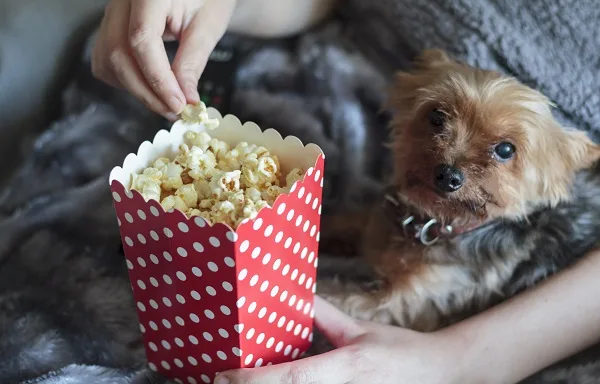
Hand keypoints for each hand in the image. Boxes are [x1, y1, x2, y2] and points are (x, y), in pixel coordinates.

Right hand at [92, 0, 241, 118]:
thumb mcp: (208, 26)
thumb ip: (192, 63)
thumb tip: (185, 100)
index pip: (142, 39)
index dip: (157, 78)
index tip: (178, 104)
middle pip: (119, 54)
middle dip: (146, 91)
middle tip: (173, 111)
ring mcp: (112, 11)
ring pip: (108, 60)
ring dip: (134, 89)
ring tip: (164, 102)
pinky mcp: (110, 25)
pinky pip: (106, 60)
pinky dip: (124, 80)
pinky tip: (148, 86)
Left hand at [215, 296, 460, 383]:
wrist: (436, 375)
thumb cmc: (399, 351)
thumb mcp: (359, 330)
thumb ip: (324, 316)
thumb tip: (295, 294)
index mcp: (347, 366)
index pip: (293, 378)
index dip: (254, 380)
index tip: (222, 375)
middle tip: (217, 380)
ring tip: (238, 380)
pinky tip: (275, 383)